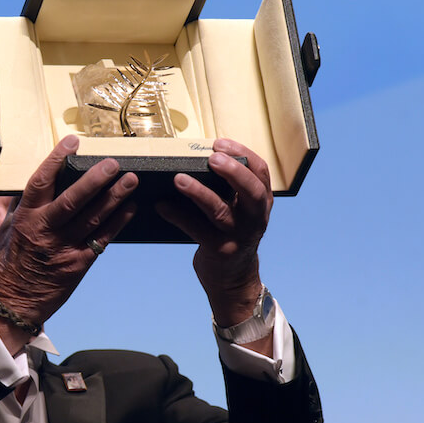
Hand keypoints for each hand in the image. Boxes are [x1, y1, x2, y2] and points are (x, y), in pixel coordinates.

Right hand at [0, 135, 137, 350]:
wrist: (13, 302)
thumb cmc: (10, 262)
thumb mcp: (8, 229)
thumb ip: (22, 206)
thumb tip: (35, 182)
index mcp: (25, 218)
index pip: (41, 182)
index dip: (56, 160)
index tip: (72, 142)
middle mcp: (45, 231)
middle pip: (73, 200)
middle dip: (95, 180)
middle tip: (113, 163)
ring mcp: (63, 248)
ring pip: (93, 218)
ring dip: (114, 198)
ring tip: (131, 180)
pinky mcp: (78, 264)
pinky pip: (101, 240)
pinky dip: (117, 223)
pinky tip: (130, 208)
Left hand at [157, 138, 272, 325]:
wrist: (233, 279)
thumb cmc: (230, 234)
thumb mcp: (239, 211)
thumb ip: (228, 189)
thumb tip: (194, 160)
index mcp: (261, 203)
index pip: (261, 172)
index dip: (243, 154)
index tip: (220, 143)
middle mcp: (255, 219)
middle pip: (252, 191)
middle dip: (233, 172)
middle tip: (212, 158)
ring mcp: (238, 236)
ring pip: (220, 211)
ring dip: (199, 193)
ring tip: (179, 179)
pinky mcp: (220, 251)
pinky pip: (196, 230)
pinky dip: (177, 216)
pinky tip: (161, 205)